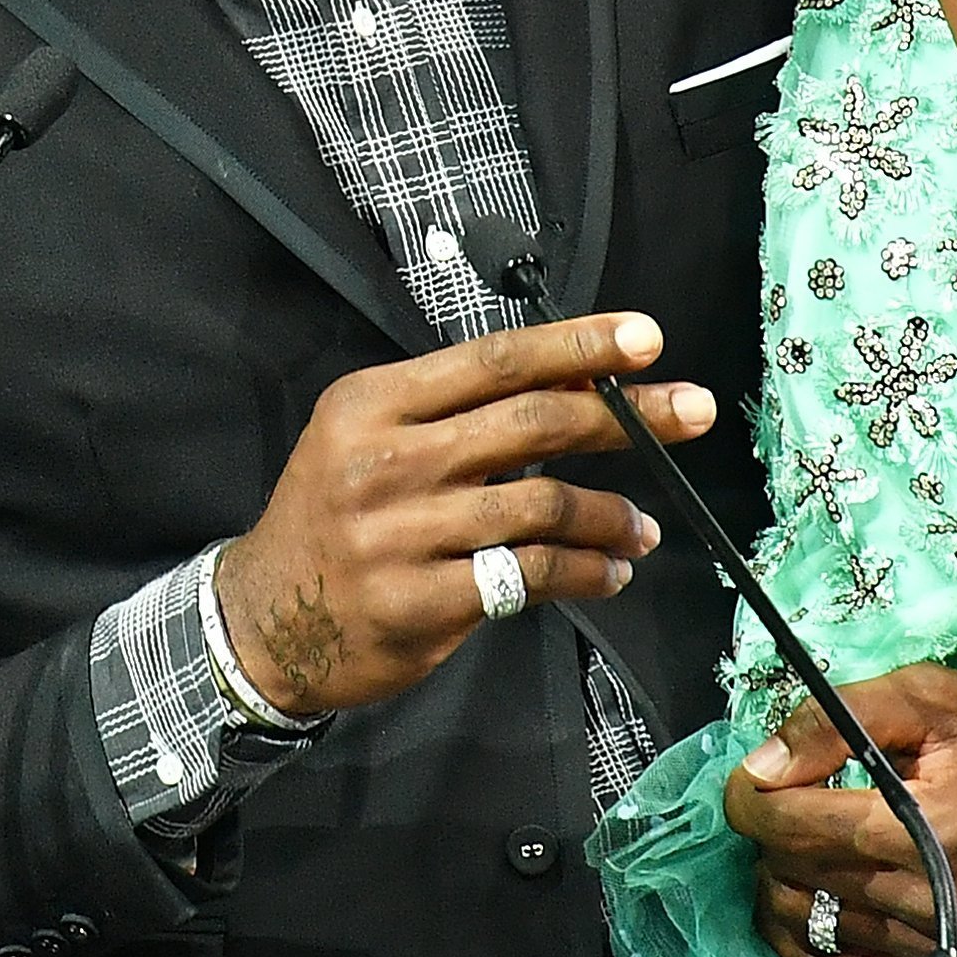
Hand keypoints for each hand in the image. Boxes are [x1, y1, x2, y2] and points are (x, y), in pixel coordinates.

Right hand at [210, 313, 716, 714]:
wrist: (261, 619)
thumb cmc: (335, 515)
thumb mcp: (368, 437)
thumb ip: (455, 412)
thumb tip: (577, 384)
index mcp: (373, 402)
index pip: (493, 359)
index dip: (578, 344)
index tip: (647, 336)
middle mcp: (386, 460)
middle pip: (532, 421)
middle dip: (627, 414)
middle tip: (694, 410)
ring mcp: (402, 535)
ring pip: (542, 504)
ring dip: (612, 512)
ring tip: (643, 526)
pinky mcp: (423, 603)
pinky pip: (531, 576)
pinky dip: (586, 571)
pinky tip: (610, 571)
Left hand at [720, 662, 956, 956]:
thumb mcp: (928, 695)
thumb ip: (835, 721)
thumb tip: (764, 763)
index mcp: (924, 825)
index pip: (793, 826)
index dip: (748, 798)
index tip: (749, 781)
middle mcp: (930, 896)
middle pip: (795, 873)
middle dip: (770, 832)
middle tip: (787, 800)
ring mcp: (941, 943)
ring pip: (813, 925)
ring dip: (785, 882)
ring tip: (801, 846)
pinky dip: (811, 949)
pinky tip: (806, 910)